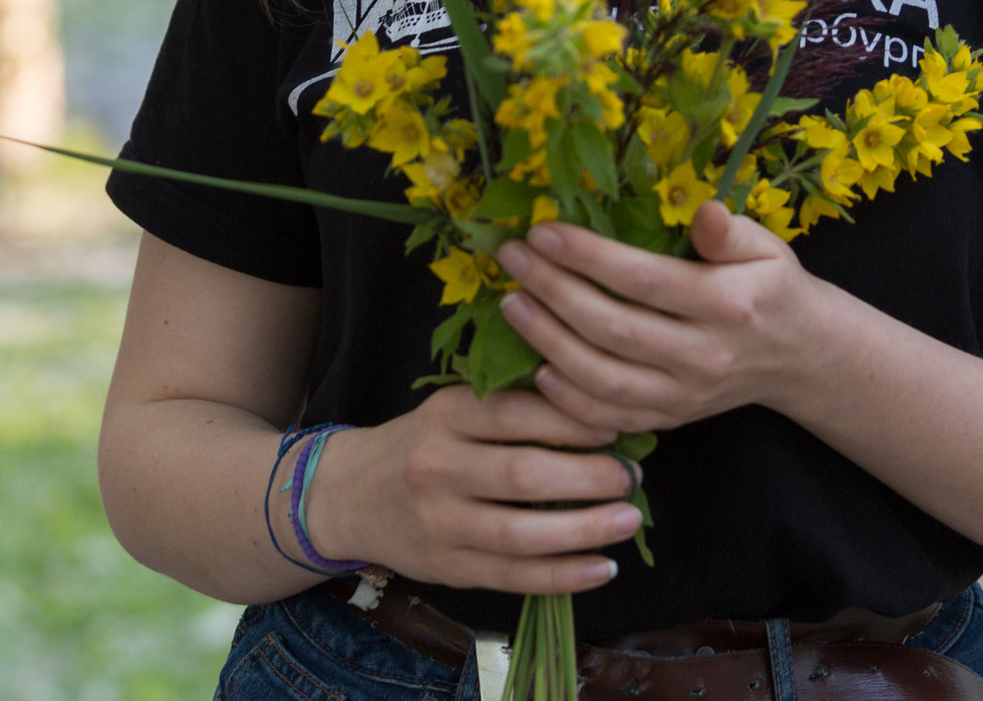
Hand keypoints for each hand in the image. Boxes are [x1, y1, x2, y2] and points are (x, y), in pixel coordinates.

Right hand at [302, 385, 640, 593]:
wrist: (351, 495)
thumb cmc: (424, 443)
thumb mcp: (454, 408)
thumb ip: (511, 406)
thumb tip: (598, 409)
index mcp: (446, 416)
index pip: (516, 413)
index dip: (572, 419)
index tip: (616, 424)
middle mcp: (438, 468)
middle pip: (524, 475)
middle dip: (589, 477)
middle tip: (631, 476)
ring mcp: (440, 523)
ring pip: (521, 533)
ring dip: (585, 530)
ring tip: (628, 520)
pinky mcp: (447, 567)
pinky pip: (513, 577)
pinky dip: (562, 576)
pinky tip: (601, 567)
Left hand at [495, 203, 828, 432]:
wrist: (800, 357)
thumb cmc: (771, 288)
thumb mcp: (766, 248)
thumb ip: (730, 232)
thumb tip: (703, 211)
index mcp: (727, 305)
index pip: (643, 279)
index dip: (587, 256)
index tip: (542, 232)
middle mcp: (704, 356)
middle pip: (612, 329)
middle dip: (553, 291)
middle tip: (512, 259)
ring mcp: (686, 395)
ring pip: (603, 379)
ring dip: (548, 342)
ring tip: (511, 304)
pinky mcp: (673, 419)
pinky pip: (610, 416)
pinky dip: (568, 398)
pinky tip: (539, 366)